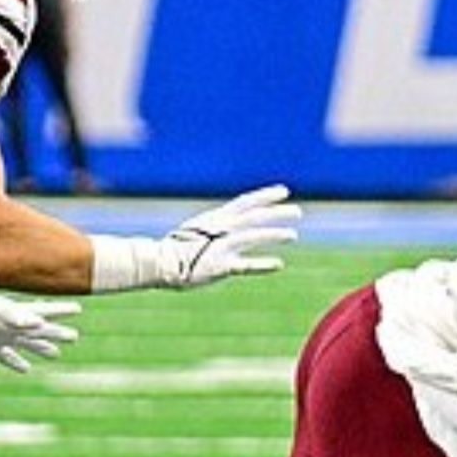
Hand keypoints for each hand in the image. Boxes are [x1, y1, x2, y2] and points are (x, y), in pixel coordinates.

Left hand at [0, 295, 78, 372]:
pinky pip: (8, 358)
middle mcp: (13, 326)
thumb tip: (37, 323)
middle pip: (41, 331)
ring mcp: (3, 338)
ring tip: (55, 353)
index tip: (78, 309)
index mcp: (17, 313)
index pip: (45, 312)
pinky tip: (25, 369)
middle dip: (58, 333)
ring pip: (28, 345)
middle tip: (75, 336)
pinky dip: (16, 363)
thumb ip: (13, 314)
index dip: (61, 311)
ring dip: (42, 348)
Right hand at [158, 185, 300, 288]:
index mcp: (216, 218)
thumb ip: (218, 226)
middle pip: (253, 216)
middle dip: (276, 212)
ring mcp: (219, 246)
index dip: (265, 195)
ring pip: (251, 237)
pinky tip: (279, 264)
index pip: (245, 202)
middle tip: (298, 211)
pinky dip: (262, 264)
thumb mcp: (198, 229)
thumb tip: (232, 224)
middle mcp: (220, 229)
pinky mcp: (219, 266)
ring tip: (293, 235)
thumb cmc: (176, 248)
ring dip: (273, 234)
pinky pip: (244, 265)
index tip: (284, 191)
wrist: (157, 262)